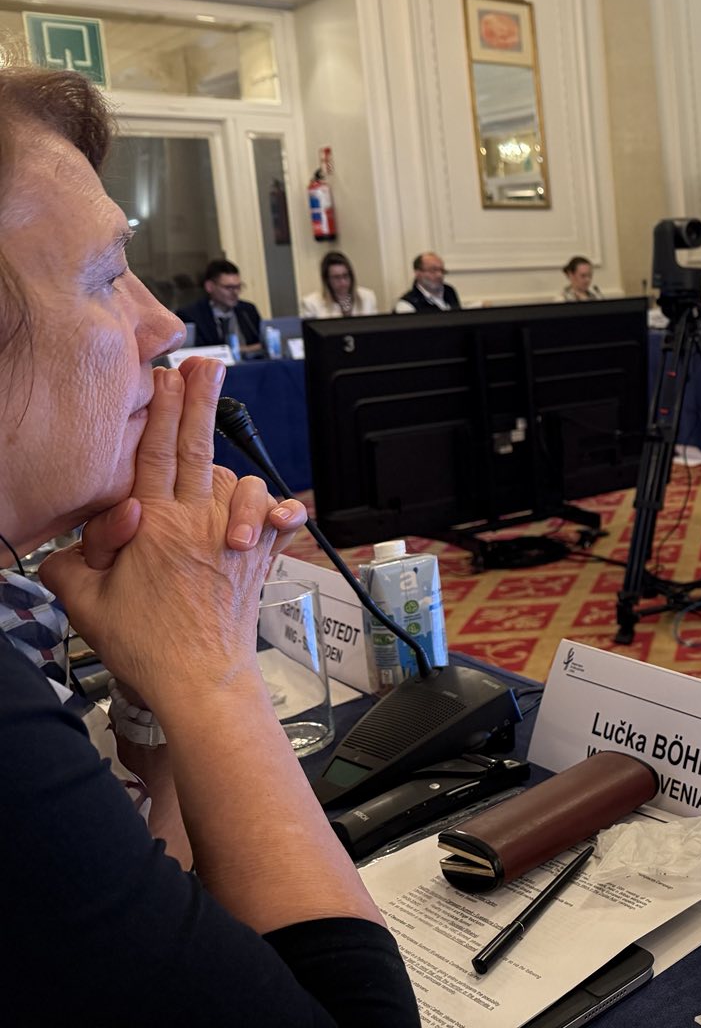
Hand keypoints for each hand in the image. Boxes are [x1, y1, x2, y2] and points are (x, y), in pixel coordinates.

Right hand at [41, 359, 277, 711]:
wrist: (201, 681)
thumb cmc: (147, 646)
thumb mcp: (85, 603)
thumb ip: (71, 562)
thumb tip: (73, 539)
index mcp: (155, 525)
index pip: (155, 452)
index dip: (162, 411)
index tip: (168, 377)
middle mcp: (200, 521)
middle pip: (200, 447)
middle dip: (201, 402)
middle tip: (206, 368)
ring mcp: (234, 535)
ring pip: (238, 481)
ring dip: (228, 471)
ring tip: (212, 465)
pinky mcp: (260, 556)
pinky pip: (275, 518)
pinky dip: (277, 509)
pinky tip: (281, 508)